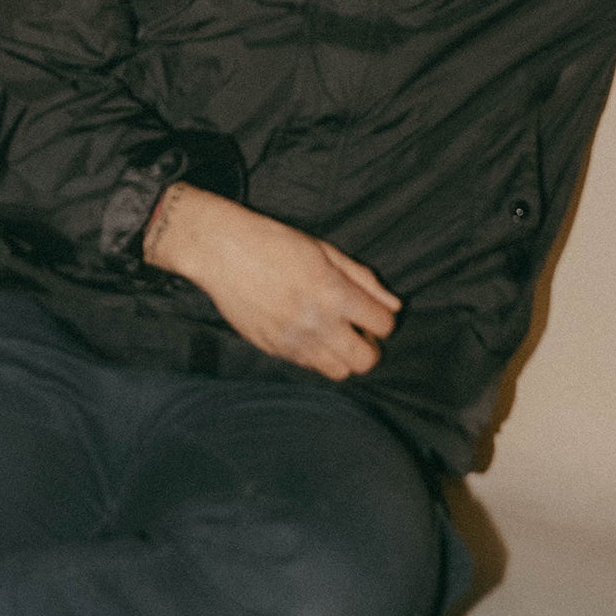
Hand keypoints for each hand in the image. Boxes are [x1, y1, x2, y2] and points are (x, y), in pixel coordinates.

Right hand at [142, 184, 400, 380]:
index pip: (383, 326)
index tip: (373, 311)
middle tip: (357, 329)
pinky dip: (316, 355)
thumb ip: (362, 279)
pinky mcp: (273, 349)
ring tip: (333, 334)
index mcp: (333, 293)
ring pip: (338, 372)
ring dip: (343, 355)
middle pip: (366, 360)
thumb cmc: (273, 243)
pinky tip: (307, 333)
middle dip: (369, 346)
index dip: (383, 319)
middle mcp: (317, 323)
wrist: (221, 251)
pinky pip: (308, 366)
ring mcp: (293, 341)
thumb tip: (393, 305)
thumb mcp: (324, 250)